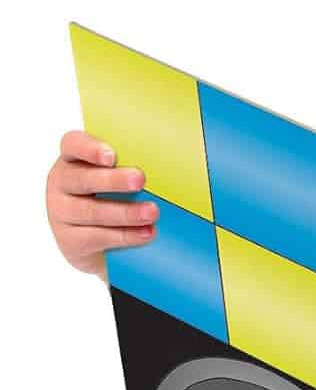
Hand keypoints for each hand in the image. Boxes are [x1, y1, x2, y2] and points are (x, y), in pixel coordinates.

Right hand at [46, 131, 157, 278]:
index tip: (111, 156)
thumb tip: (179, 163)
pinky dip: (124, 236)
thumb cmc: (117, 199)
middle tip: (140, 179)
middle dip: (112, 180)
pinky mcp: (69, 240)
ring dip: (125, 212)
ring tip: (152, 212)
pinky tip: (146, 234)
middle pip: (82, 178)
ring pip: (91, 211)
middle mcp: (61, 183)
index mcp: (74, 159)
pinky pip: (96, 237)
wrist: (101, 245)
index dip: (88, 148)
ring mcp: (61, 212)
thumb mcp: (122, 180)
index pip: (72, 145)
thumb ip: (136, 166)